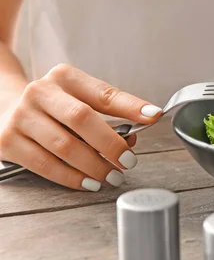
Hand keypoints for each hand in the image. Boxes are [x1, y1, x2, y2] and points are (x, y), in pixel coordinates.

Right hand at [0, 64, 162, 190]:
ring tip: (113, 176)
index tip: (153, 116)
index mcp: (65, 77)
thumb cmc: (56, 108)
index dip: (130, 106)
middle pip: (82, 119)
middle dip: (111, 144)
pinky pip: (45, 165)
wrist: (5, 108)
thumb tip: (138, 132)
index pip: (103, 93)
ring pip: (64, 146)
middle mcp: (40, 92)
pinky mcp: (8, 141)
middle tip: (129, 161)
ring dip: (94, 166)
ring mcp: (21, 116)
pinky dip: (72, 177)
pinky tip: (89, 182)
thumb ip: (111, 114)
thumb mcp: (81, 99)